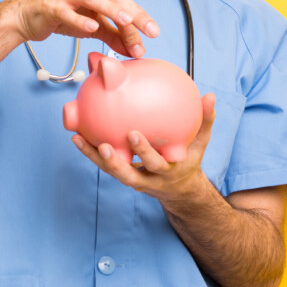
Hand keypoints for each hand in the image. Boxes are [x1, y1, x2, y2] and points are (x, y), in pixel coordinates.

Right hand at [11, 0, 158, 57]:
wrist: (25, 16)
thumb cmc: (59, 15)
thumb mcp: (91, 25)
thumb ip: (113, 35)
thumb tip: (135, 49)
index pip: (123, 2)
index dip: (139, 18)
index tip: (152, 35)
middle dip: (133, 15)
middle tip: (149, 30)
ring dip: (110, 9)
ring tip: (126, 20)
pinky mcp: (50, 5)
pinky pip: (67, 12)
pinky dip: (79, 19)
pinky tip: (91, 27)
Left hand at [72, 93, 216, 203]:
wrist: (179, 190)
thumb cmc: (188, 159)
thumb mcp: (201, 144)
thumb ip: (205, 121)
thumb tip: (209, 96)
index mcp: (167, 171)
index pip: (155, 163)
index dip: (144, 152)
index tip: (133, 133)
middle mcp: (149, 179)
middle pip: (129, 174)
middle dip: (116, 161)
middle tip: (103, 143)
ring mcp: (134, 180)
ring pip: (112, 172)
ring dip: (94, 158)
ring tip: (77, 139)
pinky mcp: (124, 176)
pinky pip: (105, 166)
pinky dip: (91, 154)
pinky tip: (78, 137)